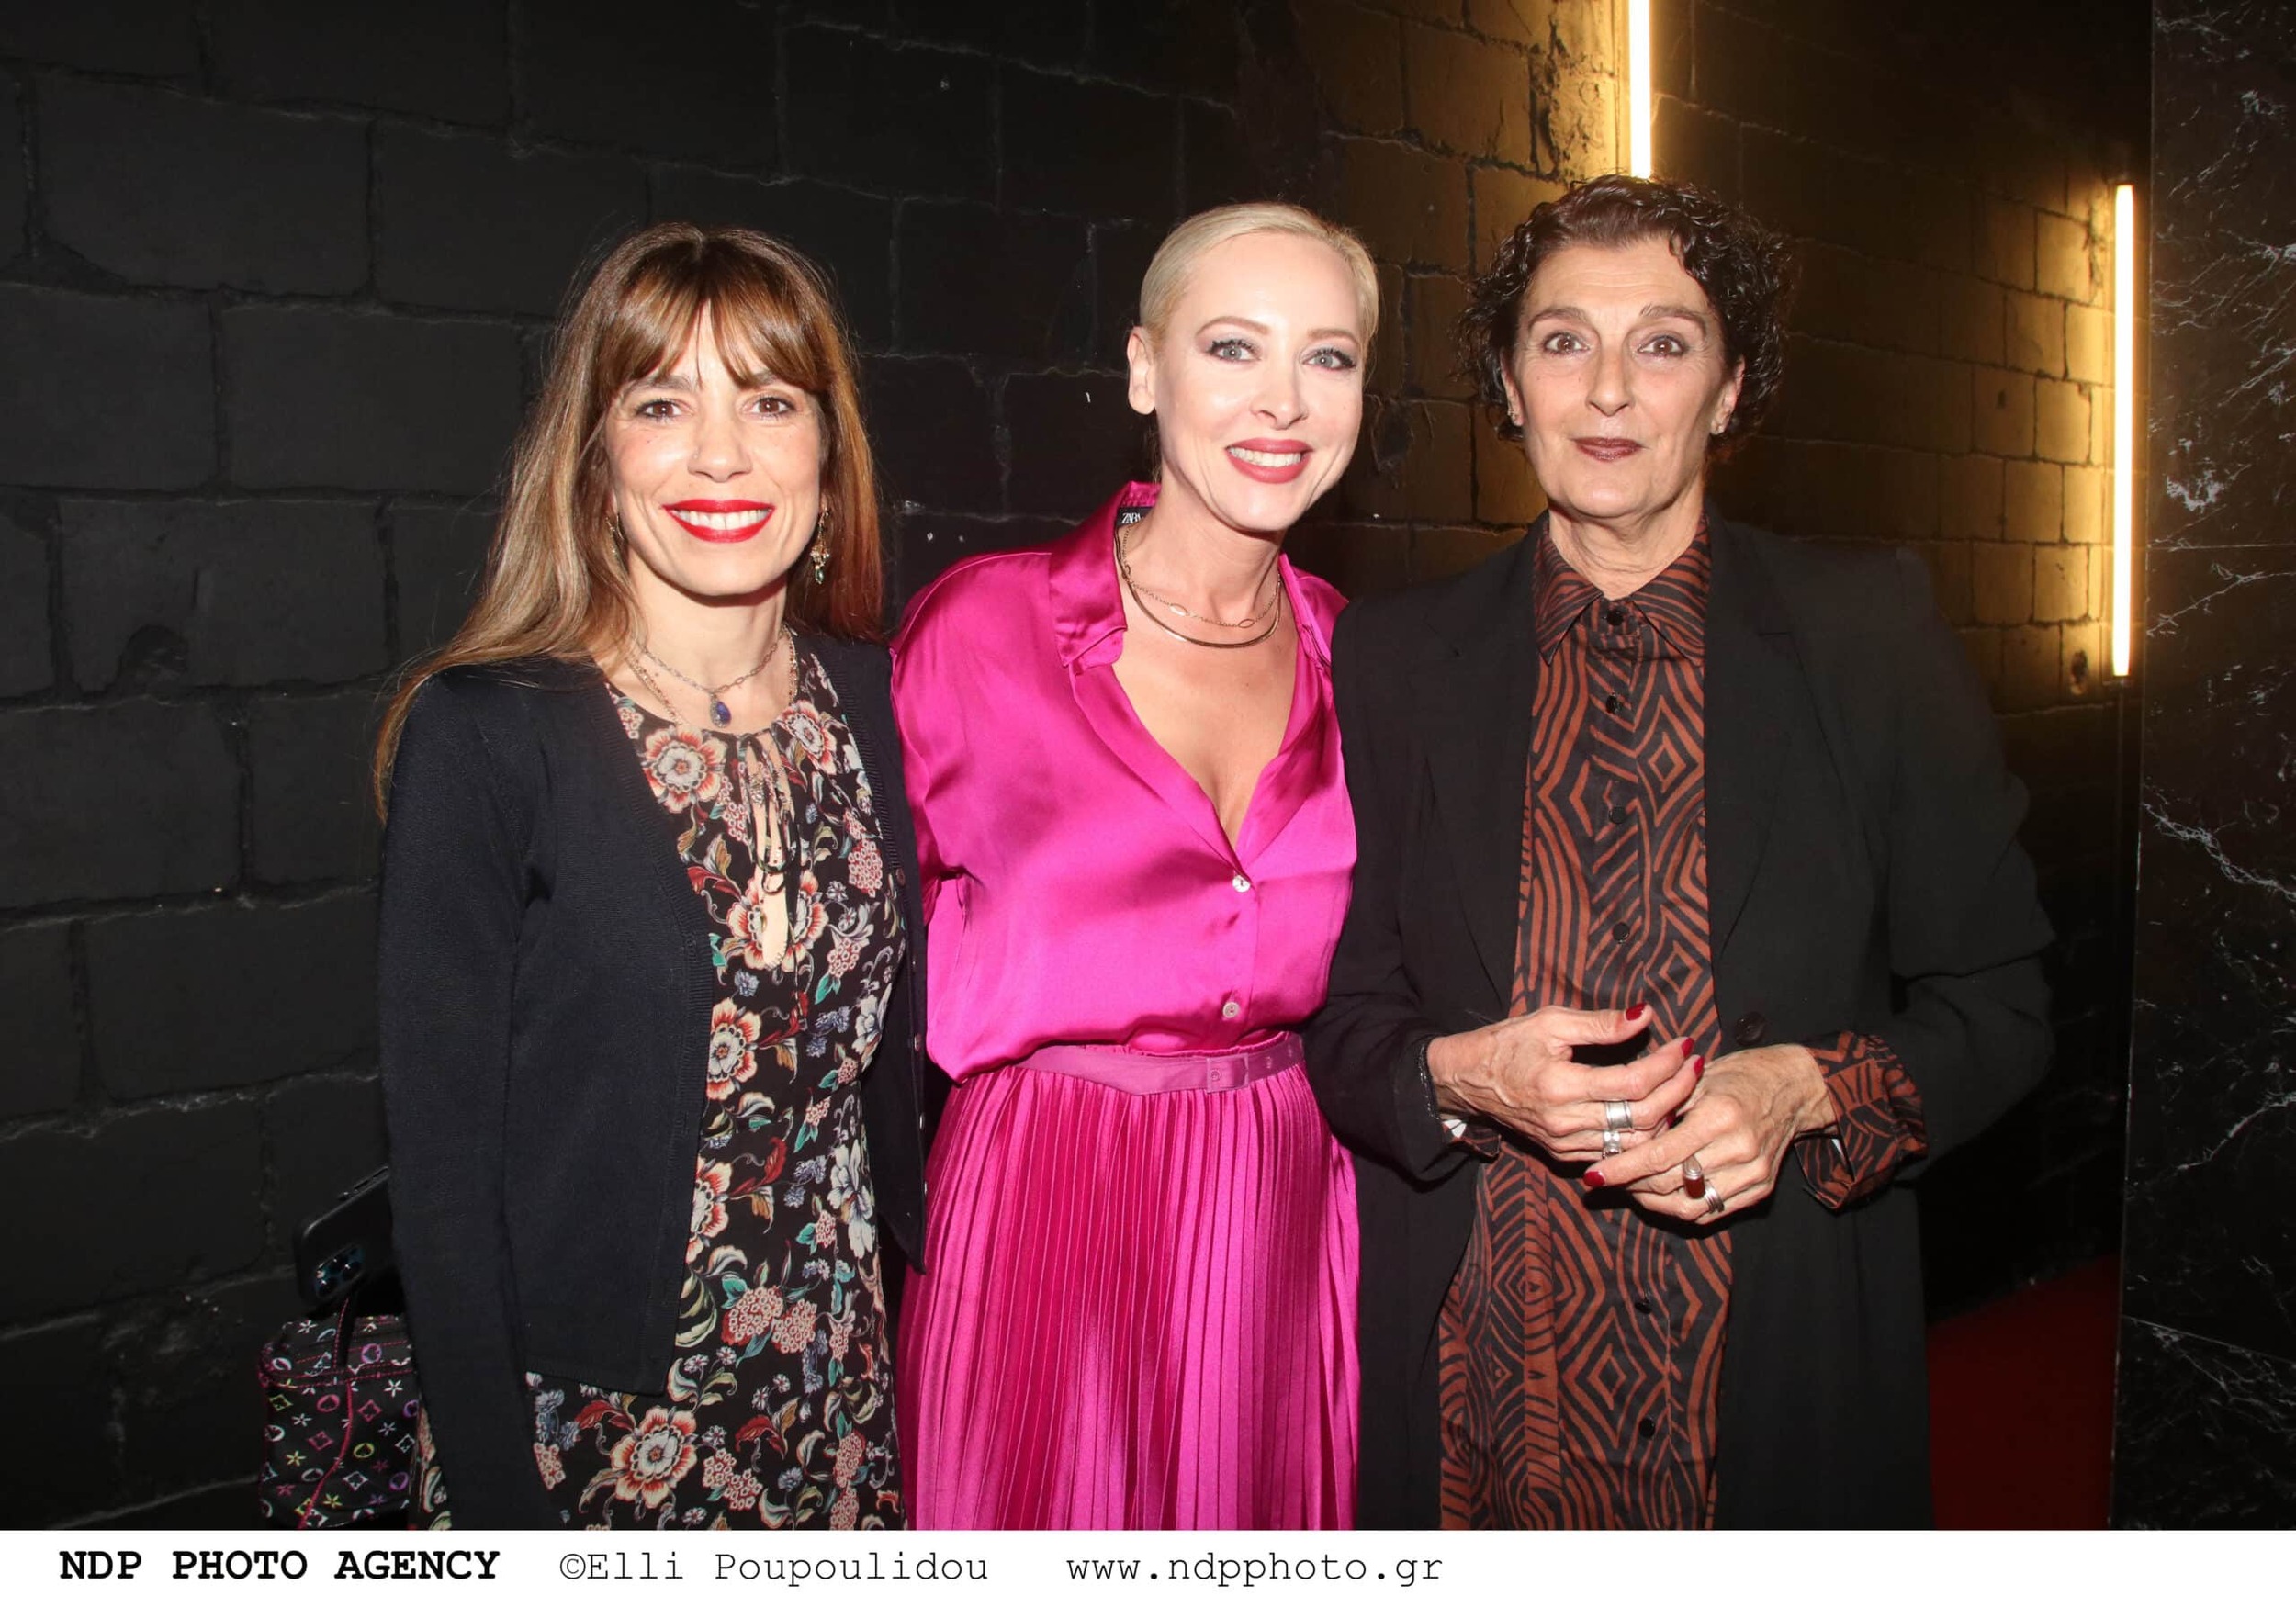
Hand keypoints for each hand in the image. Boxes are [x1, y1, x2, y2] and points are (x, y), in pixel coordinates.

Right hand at [1427, 1004, 1699, 1162]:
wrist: (1468, 1081)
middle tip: (1694, 1065)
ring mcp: (1566, 1145)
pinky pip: (1618, 1154)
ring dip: (1668, 1116)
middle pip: (1644, 1117)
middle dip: (1679, 1090)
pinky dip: (1644, 1136)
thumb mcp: (1550, 1022)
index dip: (1667, 1064)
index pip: (1633, 1082)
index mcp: (1561, 1086)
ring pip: (1637, 1143)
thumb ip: (1600, 1023)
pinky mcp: (1566, 1156)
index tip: (1685, 1044)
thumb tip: (1645, 1015)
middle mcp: (1565, 1122)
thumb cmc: (1508, 1044)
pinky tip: (1657, 1111)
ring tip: (1683, 1087)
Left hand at [1585, 1043, 1837, 1221]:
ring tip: (1630, 1187)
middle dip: (1631, 1185)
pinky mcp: (1761, 1189)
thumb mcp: (1698, 1079)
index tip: (1593, 1175)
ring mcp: (1753, 1173)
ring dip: (1652, 1200)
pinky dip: (1680, 1207)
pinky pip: (1711, 1211)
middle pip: (1671, 1183)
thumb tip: (1619, 1134)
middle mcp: (1739, 1148)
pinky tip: (1660, 1194)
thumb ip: (1662, 1108)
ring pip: (1689, 1205)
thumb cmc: (1739, 1075)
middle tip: (1606, 1179)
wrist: (1793, 1087)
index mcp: (1720, 1116)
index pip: (1659, 1154)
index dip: (1622, 1168)